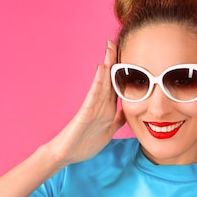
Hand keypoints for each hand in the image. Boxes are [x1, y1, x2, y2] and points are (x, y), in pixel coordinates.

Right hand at [49, 40, 124, 164]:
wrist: (67, 155)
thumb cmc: (85, 144)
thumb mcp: (108, 131)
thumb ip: (118, 121)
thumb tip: (128, 112)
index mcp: (108, 108)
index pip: (117, 85)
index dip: (123, 70)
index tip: (129, 55)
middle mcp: (100, 104)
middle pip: (109, 79)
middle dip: (113, 60)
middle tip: (115, 41)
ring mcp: (92, 107)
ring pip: (102, 82)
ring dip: (106, 65)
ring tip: (109, 48)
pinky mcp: (85, 113)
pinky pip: (93, 95)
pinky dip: (98, 82)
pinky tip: (101, 69)